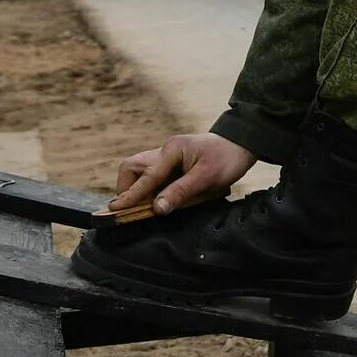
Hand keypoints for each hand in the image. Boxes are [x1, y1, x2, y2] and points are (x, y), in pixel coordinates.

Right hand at [110, 132, 256, 214]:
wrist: (241, 145)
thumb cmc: (226, 158)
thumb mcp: (207, 177)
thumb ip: (181, 192)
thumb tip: (156, 209)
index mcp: (171, 150)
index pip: (146, 176)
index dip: (131, 195)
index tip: (115, 210)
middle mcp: (163, 151)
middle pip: (132, 169)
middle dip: (129, 189)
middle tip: (136, 209)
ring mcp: (165, 157)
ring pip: (139, 173)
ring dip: (141, 191)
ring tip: (153, 206)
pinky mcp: (170, 165)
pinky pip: (152, 178)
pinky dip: (152, 190)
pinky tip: (163, 200)